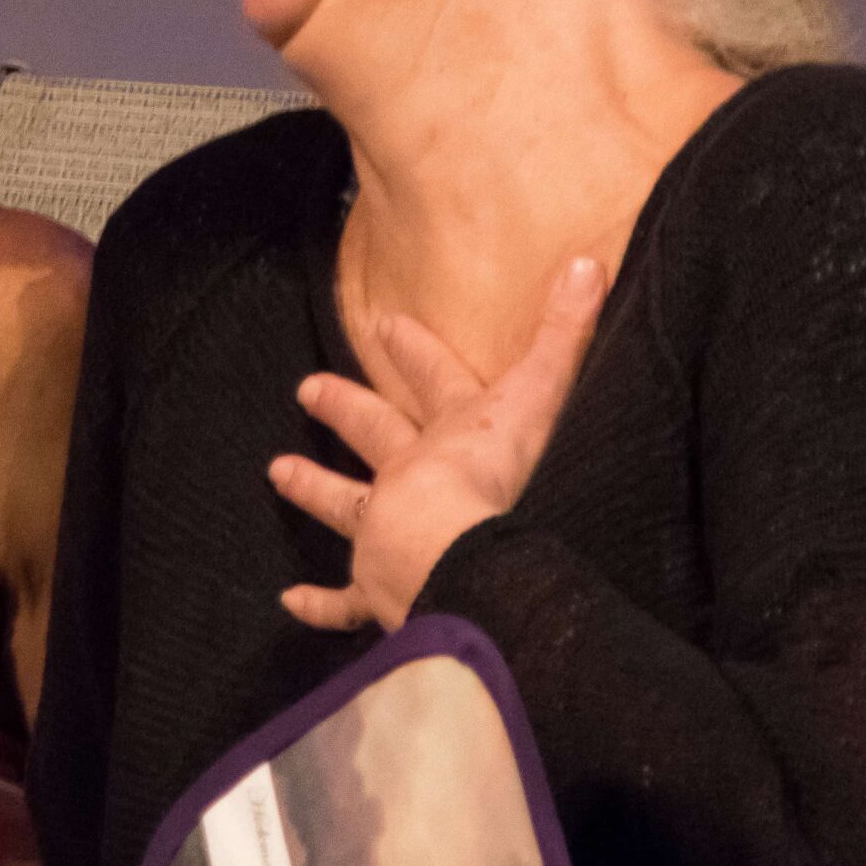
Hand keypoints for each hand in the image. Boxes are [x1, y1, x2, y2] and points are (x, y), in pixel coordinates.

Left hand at [270, 257, 605, 632]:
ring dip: (314, 488)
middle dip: (345, 407)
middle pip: (374, 432)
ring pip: (344, 506)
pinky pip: (344, 601)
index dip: (414, 350)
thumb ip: (565, 334)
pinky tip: (290, 601)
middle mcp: (410, 476)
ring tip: (278, 471)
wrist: (463, 557)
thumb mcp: (542, 397)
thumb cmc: (506, 478)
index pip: (434, 379)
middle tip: (307, 388)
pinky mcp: (379, 590)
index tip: (384, 323)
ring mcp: (389, 533)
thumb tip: (588, 260)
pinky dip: (320, 604)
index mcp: (451, 432)